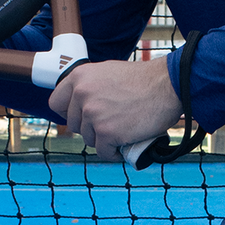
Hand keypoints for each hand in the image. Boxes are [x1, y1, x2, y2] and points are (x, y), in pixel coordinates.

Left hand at [48, 57, 182, 160]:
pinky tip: (125, 144)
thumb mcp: (107, 73)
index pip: (56, 103)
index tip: (83, 116)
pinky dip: (114, 152)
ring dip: (104, 139)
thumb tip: (79, 104)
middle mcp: (81, 94)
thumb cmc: (143, 79)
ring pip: (89, 139)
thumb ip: (89, 86)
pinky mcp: (107, 132)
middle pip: (75, 125)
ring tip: (123, 130)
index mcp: (79, 77)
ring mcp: (93, 114)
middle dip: (91, 128)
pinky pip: (103, 152)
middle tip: (111, 123)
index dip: (71, 113)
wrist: (168, 85)